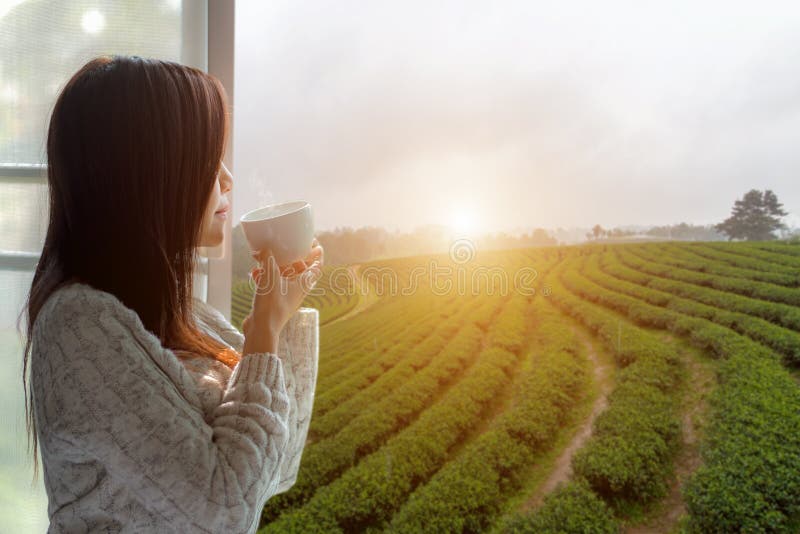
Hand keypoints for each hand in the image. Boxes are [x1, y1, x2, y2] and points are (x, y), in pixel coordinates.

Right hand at [241, 240, 323, 354]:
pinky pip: (273, 284)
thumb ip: (268, 259)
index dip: (318, 253)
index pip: (318, 266)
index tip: (314, 242)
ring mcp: (286, 296)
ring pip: (285, 276)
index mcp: (304, 284)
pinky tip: (254, 272)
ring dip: (276, 266)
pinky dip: (265, 277)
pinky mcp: (274, 301)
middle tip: (287, 247)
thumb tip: (265, 248)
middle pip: (302, 269)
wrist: (261, 330)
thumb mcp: (270, 277)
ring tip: (265, 257)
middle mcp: (298, 290)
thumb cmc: (271, 305)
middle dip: (295, 257)